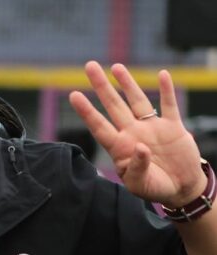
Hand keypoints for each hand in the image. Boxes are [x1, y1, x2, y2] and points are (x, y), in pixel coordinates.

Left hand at [69, 61, 206, 206]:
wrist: (181, 188)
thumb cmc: (155, 188)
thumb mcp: (141, 185)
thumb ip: (137, 168)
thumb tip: (140, 147)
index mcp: (119, 147)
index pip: (99, 126)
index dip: (87, 111)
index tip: (74, 95)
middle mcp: (132, 133)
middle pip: (114, 105)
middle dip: (101, 86)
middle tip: (90, 66)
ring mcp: (151, 128)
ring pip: (137, 101)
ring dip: (128, 83)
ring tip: (116, 67)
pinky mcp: (173, 127)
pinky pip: (168, 105)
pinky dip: (166, 90)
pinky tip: (162, 75)